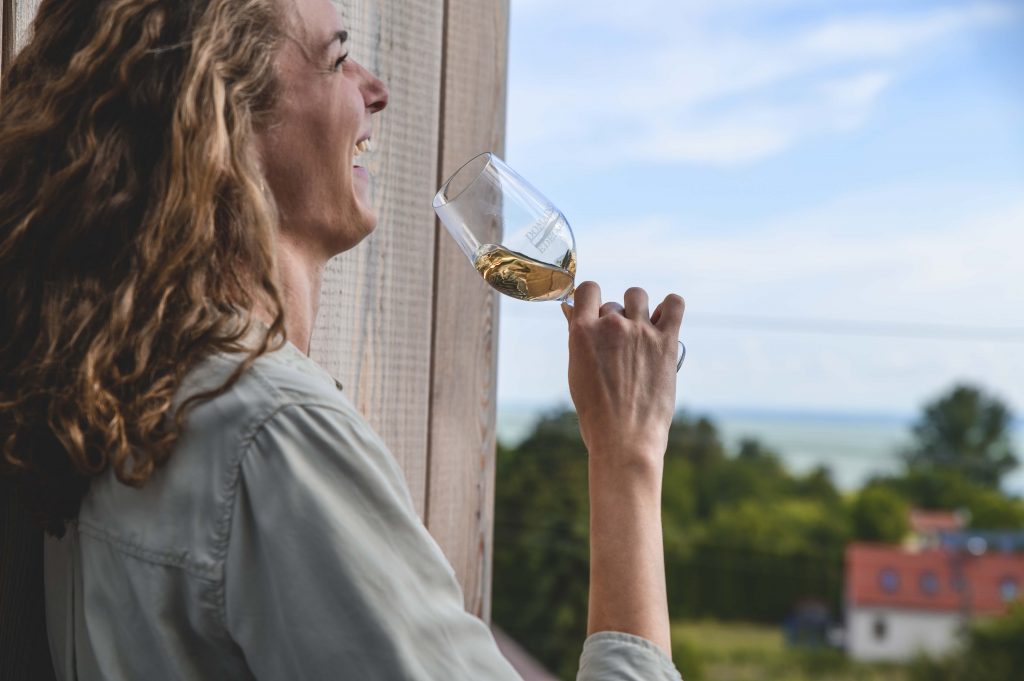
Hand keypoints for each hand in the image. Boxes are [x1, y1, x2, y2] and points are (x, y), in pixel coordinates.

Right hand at [562, 282, 684, 470]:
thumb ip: (577, 336)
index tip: (595, 315)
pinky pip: (674, 303)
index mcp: (583, 332)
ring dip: (638, 309)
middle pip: (613, 303)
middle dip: (614, 321)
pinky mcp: (666, 342)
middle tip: (618, 351)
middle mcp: (611, 325)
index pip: (587, 289)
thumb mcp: (577, 371)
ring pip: (638, 295)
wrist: (625, 439)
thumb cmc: (596, 412)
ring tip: (640, 333)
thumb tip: (569, 309)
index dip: (591, 299)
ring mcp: (640, 332)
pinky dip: (670, 306)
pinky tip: (664, 321)